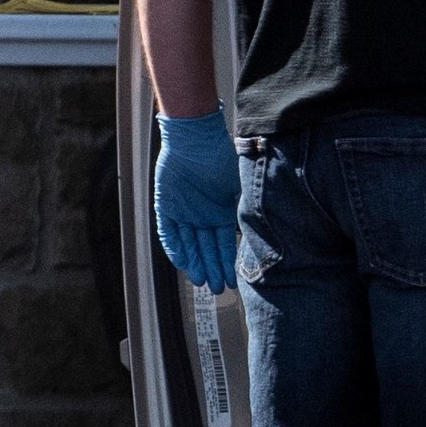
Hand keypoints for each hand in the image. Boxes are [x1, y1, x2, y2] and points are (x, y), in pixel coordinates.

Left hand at [153, 110, 239, 291]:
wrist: (194, 138)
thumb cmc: (220, 157)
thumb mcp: (239, 187)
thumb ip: (244, 210)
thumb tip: (258, 233)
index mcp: (222, 210)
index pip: (225, 243)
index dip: (229, 262)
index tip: (235, 280)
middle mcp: (204, 214)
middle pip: (207, 248)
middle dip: (213, 268)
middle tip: (218, 288)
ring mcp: (185, 212)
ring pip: (190, 244)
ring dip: (196, 262)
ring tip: (203, 281)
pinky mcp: (167, 207)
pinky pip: (169, 233)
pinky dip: (176, 248)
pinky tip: (183, 263)